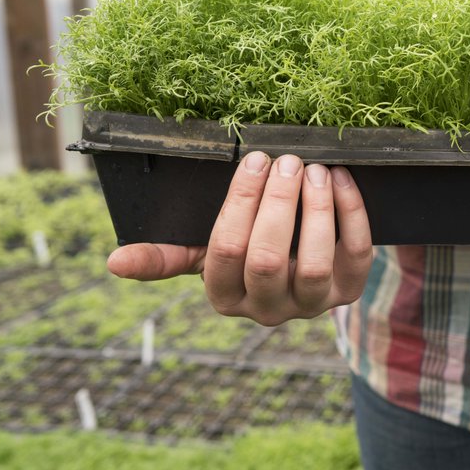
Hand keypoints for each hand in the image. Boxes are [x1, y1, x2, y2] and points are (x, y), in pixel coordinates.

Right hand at [106, 152, 374, 325]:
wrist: (309, 263)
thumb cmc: (248, 249)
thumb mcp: (207, 253)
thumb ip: (168, 255)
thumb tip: (113, 263)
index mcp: (226, 297)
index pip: (224, 253)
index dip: (240, 204)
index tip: (252, 160)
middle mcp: (268, 310)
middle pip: (266, 259)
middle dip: (276, 203)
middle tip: (285, 159)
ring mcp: (313, 303)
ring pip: (313, 262)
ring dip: (315, 209)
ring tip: (313, 168)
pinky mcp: (350, 290)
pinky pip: (356, 253)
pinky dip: (351, 213)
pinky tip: (340, 178)